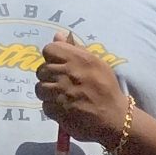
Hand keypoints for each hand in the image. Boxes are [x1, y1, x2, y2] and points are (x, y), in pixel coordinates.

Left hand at [36, 29, 130, 145]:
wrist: (115, 118)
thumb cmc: (107, 89)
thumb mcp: (97, 64)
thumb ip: (76, 49)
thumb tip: (58, 35)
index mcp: (79, 59)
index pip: (49, 49)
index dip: (53, 57)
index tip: (61, 64)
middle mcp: (68, 74)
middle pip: (42, 69)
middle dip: (50, 76)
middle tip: (64, 83)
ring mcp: (61, 93)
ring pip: (40, 88)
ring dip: (49, 92)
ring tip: (63, 96)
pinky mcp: (57, 110)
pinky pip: (45, 105)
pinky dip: (53, 107)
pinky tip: (65, 107)